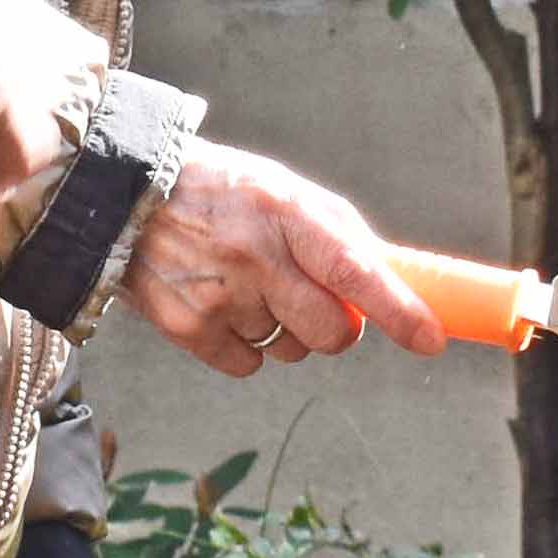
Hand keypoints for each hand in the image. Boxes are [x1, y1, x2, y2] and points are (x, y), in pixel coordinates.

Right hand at [124, 141, 436, 375]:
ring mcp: (219, 296)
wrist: (127, 196)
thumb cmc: (225, 193)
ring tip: (247, 284)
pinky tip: (221, 305)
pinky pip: (248, 365)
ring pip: (290, 350)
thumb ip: (339, 236)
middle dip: (336, 328)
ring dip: (282, 329)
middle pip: (330, 333)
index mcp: (286, 214)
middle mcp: (254, 257)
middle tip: (313, 300)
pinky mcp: (188, 328)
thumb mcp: (285, 192)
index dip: (398, 310)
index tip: (430, 338)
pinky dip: (244, 346)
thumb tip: (393, 283)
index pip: (354, 271)